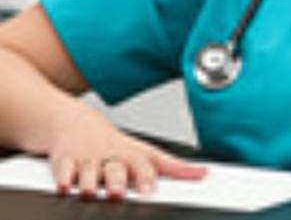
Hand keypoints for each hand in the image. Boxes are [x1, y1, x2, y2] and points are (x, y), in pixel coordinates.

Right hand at [47, 104, 205, 198]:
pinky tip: (67, 184)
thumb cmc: (114, 143)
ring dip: (92, 181)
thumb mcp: (142, 151)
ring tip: (92, 191)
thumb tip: (203, 173)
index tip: (152, 188)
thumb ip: (171, 166)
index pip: (149, 163)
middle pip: (117, 167)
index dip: (151, 175)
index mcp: (133, 153)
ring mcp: (89, 158)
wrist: (74, 122)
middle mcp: (112, 155)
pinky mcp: (66, 162)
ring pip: (91, 171)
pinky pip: (64, 170)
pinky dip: (65, 177)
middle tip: (119, 191)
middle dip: (118, 179)